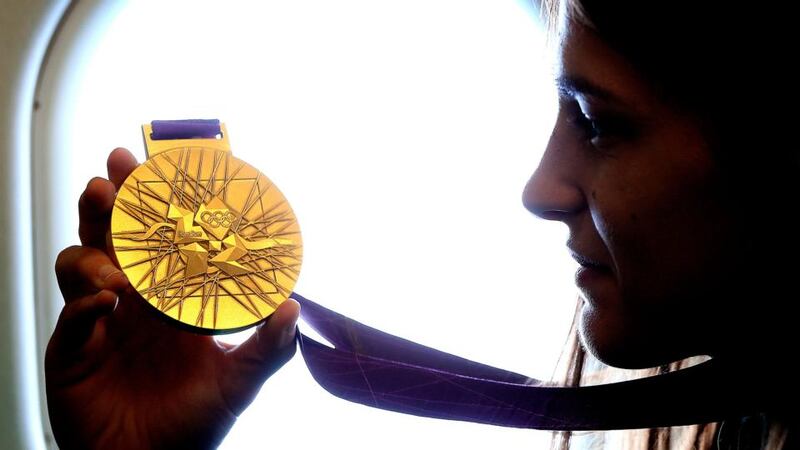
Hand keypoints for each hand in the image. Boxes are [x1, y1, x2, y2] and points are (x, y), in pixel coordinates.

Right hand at [46, 148, 299, 449]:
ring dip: (93, 253)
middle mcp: (134, 299)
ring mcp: (101, 320)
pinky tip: (105, 302)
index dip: (155, 203)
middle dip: (109, 203)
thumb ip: (267, 350)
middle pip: (112, 236)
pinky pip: (71, 314)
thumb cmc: (195, 423)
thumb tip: (293, 310)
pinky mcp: (73, 348)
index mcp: (172, 296)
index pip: (160, 237)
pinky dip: (84, 303)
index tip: (158, 167)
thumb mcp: (239, 383)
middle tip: (112, 178)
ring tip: (115, 268)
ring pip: (79, 263)